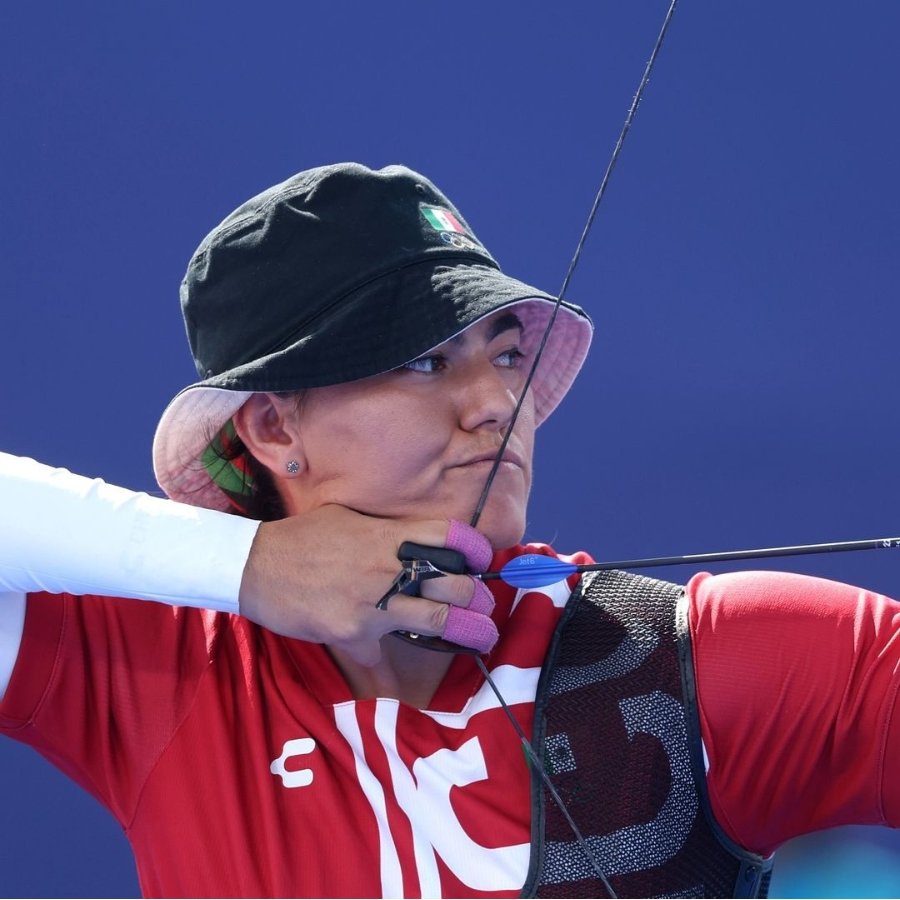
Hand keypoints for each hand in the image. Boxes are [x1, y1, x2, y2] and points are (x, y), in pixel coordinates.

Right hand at [238, 505, 496, 664]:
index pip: (449, 535)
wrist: (255, 566)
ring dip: (467, 631)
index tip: (484, 560)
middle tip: (485, 606)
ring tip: (484, 637)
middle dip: (478, 597)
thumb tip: (414, 541)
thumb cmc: (302, 538)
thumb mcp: (349, 519)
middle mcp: (387, 567)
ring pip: (437, 620)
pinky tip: (395, 683)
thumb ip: (385, 532)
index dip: (475, 549)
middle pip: (455, 583)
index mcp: (388, 535)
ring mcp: (372, 602)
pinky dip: (386, 672)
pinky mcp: (353, 633)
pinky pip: (380, 658)